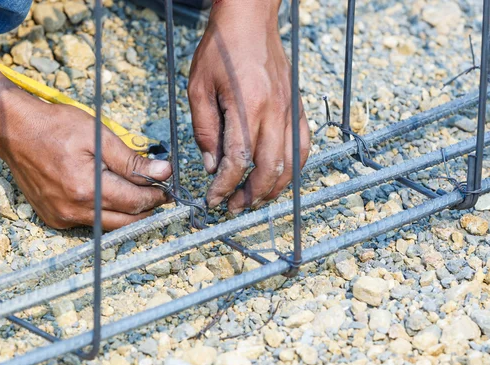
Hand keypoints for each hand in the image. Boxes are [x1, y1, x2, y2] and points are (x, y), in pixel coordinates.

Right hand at [0, 102, 171, 229]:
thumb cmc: (56, 127)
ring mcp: (62, 217)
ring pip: (109, 225)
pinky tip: (107, 194)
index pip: (135, 203)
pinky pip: (89, 223)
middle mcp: (74, 210)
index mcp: (87, 189)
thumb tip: (164, 172)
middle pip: (125, 221)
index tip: (167, 187)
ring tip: (134, 191)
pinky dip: (104, 212)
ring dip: (126, 212)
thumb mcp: (99, 136)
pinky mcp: (54, 218)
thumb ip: (132, 160)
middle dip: (145, 208)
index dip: (156, 196)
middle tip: (156, 192)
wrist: (14, 131)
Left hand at [188, 0, 309, 213]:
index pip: (238, 160)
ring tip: (255, 199)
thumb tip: (212, 166)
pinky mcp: (297, 107)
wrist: (250, 20)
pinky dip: (293, 167)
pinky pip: (303, 145)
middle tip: (233, 207)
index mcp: (246, 107)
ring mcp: (290, 110)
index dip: (225, 186)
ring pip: (291, 163)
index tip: (213, 199)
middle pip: (269, 169)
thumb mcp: (199, 88)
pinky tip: (278, 176)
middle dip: (251, 195)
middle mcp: (274, 112)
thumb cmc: (221, 49)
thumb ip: (205, 130)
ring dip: (273, 187)